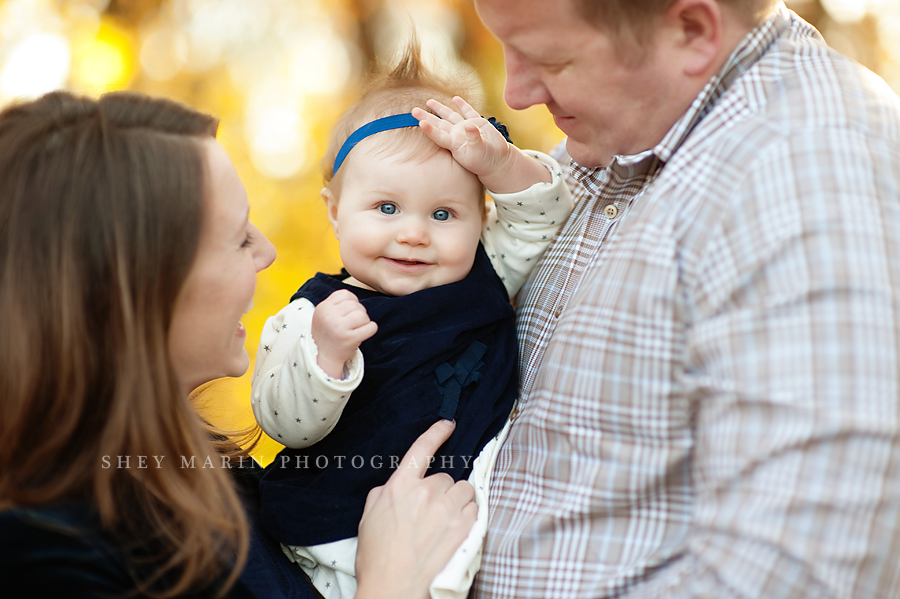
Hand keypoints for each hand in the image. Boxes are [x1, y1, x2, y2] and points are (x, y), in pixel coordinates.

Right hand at [311, 289, 376, 377]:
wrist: (324, 356)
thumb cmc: (327, 334)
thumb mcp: (323, 315)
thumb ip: (335, 303)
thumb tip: (354, 298)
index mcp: (323, 308)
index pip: (345, 294)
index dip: (351, 301)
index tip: (349, 312)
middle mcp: (330, 316)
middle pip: (355, 305)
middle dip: (358, 312)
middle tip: (353, 323)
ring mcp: (340, 328)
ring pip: (363, 315)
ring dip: (364, 321)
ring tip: (357, 328)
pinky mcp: (350, 339)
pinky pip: (371, 327)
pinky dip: (371, 329)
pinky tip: (364, 332)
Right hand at [355, 420, 476, 598]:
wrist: (394, 589)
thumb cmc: (378, 558)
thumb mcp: (369, 517)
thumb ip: (387, 493)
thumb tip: (399, 486)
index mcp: (400, 486)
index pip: (421, 449)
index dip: (436, 434)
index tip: (448, 425)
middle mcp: (426, 492)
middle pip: (446, 478)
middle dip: (442, 492)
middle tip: (431, 515)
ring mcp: (448, 509)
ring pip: (464, 491)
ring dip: (458, 503)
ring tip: (445, 524)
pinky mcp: (465, 527)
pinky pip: (475, 510)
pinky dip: (469, 517)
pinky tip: (455, 533)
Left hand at [412, 96, 550, 193]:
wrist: (498, 162)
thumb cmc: (486, 161)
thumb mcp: (480, 151)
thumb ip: (474, 138)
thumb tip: (469, 125)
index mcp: (455, 144)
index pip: (439, 135)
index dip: (429, 130)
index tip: (420, 123)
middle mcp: (457, 135)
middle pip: (439, 124)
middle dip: (426, 117)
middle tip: (412, 111)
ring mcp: (466, 128)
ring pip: (450, 116)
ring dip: (440, 108)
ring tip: (429, 102)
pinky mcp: (478, 123)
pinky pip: (467, 112)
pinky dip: (462, 105)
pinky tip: (455, 99)